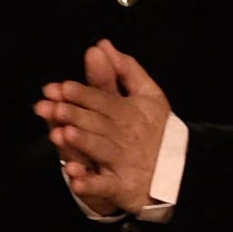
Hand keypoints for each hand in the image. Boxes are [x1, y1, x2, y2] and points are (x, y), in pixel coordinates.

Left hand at [37, 40, 175, 217]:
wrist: (179, 170)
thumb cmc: (156, 130)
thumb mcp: (148, 95)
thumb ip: (125, 70)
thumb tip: (102, 45)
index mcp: (131, 112)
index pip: (104, 100)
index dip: (83, 94)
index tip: (62, 87)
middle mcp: (126, 136)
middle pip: (98, 123)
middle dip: (75, 115)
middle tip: (52, 107)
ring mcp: (124, 163)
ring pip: (100, 150)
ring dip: (83, 143)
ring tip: (64, 134)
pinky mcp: (122, 187)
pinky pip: (105, 186)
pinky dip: (91, 184)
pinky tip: (76, 179)